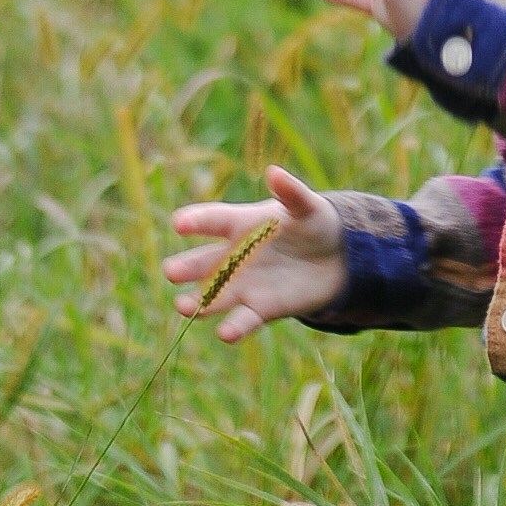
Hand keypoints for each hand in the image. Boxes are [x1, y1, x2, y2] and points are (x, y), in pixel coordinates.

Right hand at [163, 165, 346, 341]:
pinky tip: (225, 333)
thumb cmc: (313, 223)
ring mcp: (245, 285)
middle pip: (205, 263)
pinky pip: (243, 320)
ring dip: (198, 302)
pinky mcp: (261, 309)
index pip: (214, 220)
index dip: (196, 220)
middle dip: (187, 268)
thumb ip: (291, 192)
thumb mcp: (307, 206)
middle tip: (170, 271)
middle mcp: (235, 256)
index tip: (178, 223)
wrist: (335, 259)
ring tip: (182, 306)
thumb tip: (274, 172)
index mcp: (242, 224)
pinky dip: (234, 327)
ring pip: (215, 296)